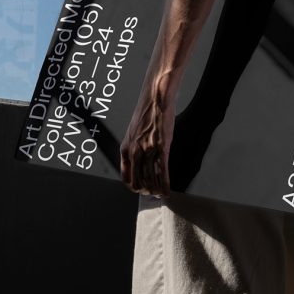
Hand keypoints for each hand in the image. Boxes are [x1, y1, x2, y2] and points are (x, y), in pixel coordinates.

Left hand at [119, 82, 175, 197]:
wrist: (155, 98)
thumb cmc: (146, 113)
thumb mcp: (134, 132)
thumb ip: (134, 147)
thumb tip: (138, 160)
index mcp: (125, 148)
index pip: (126, 177)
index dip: (134, 187)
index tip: (140, 190)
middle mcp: (135, 152)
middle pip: (139, 182)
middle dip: (146, 191)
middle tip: (153, 194)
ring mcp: (148, 150)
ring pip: (151, 180)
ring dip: (157, 190)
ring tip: (161, 195)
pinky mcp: (162, 148)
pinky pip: (163, 173)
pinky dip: (165, 185)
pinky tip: (168, 192)